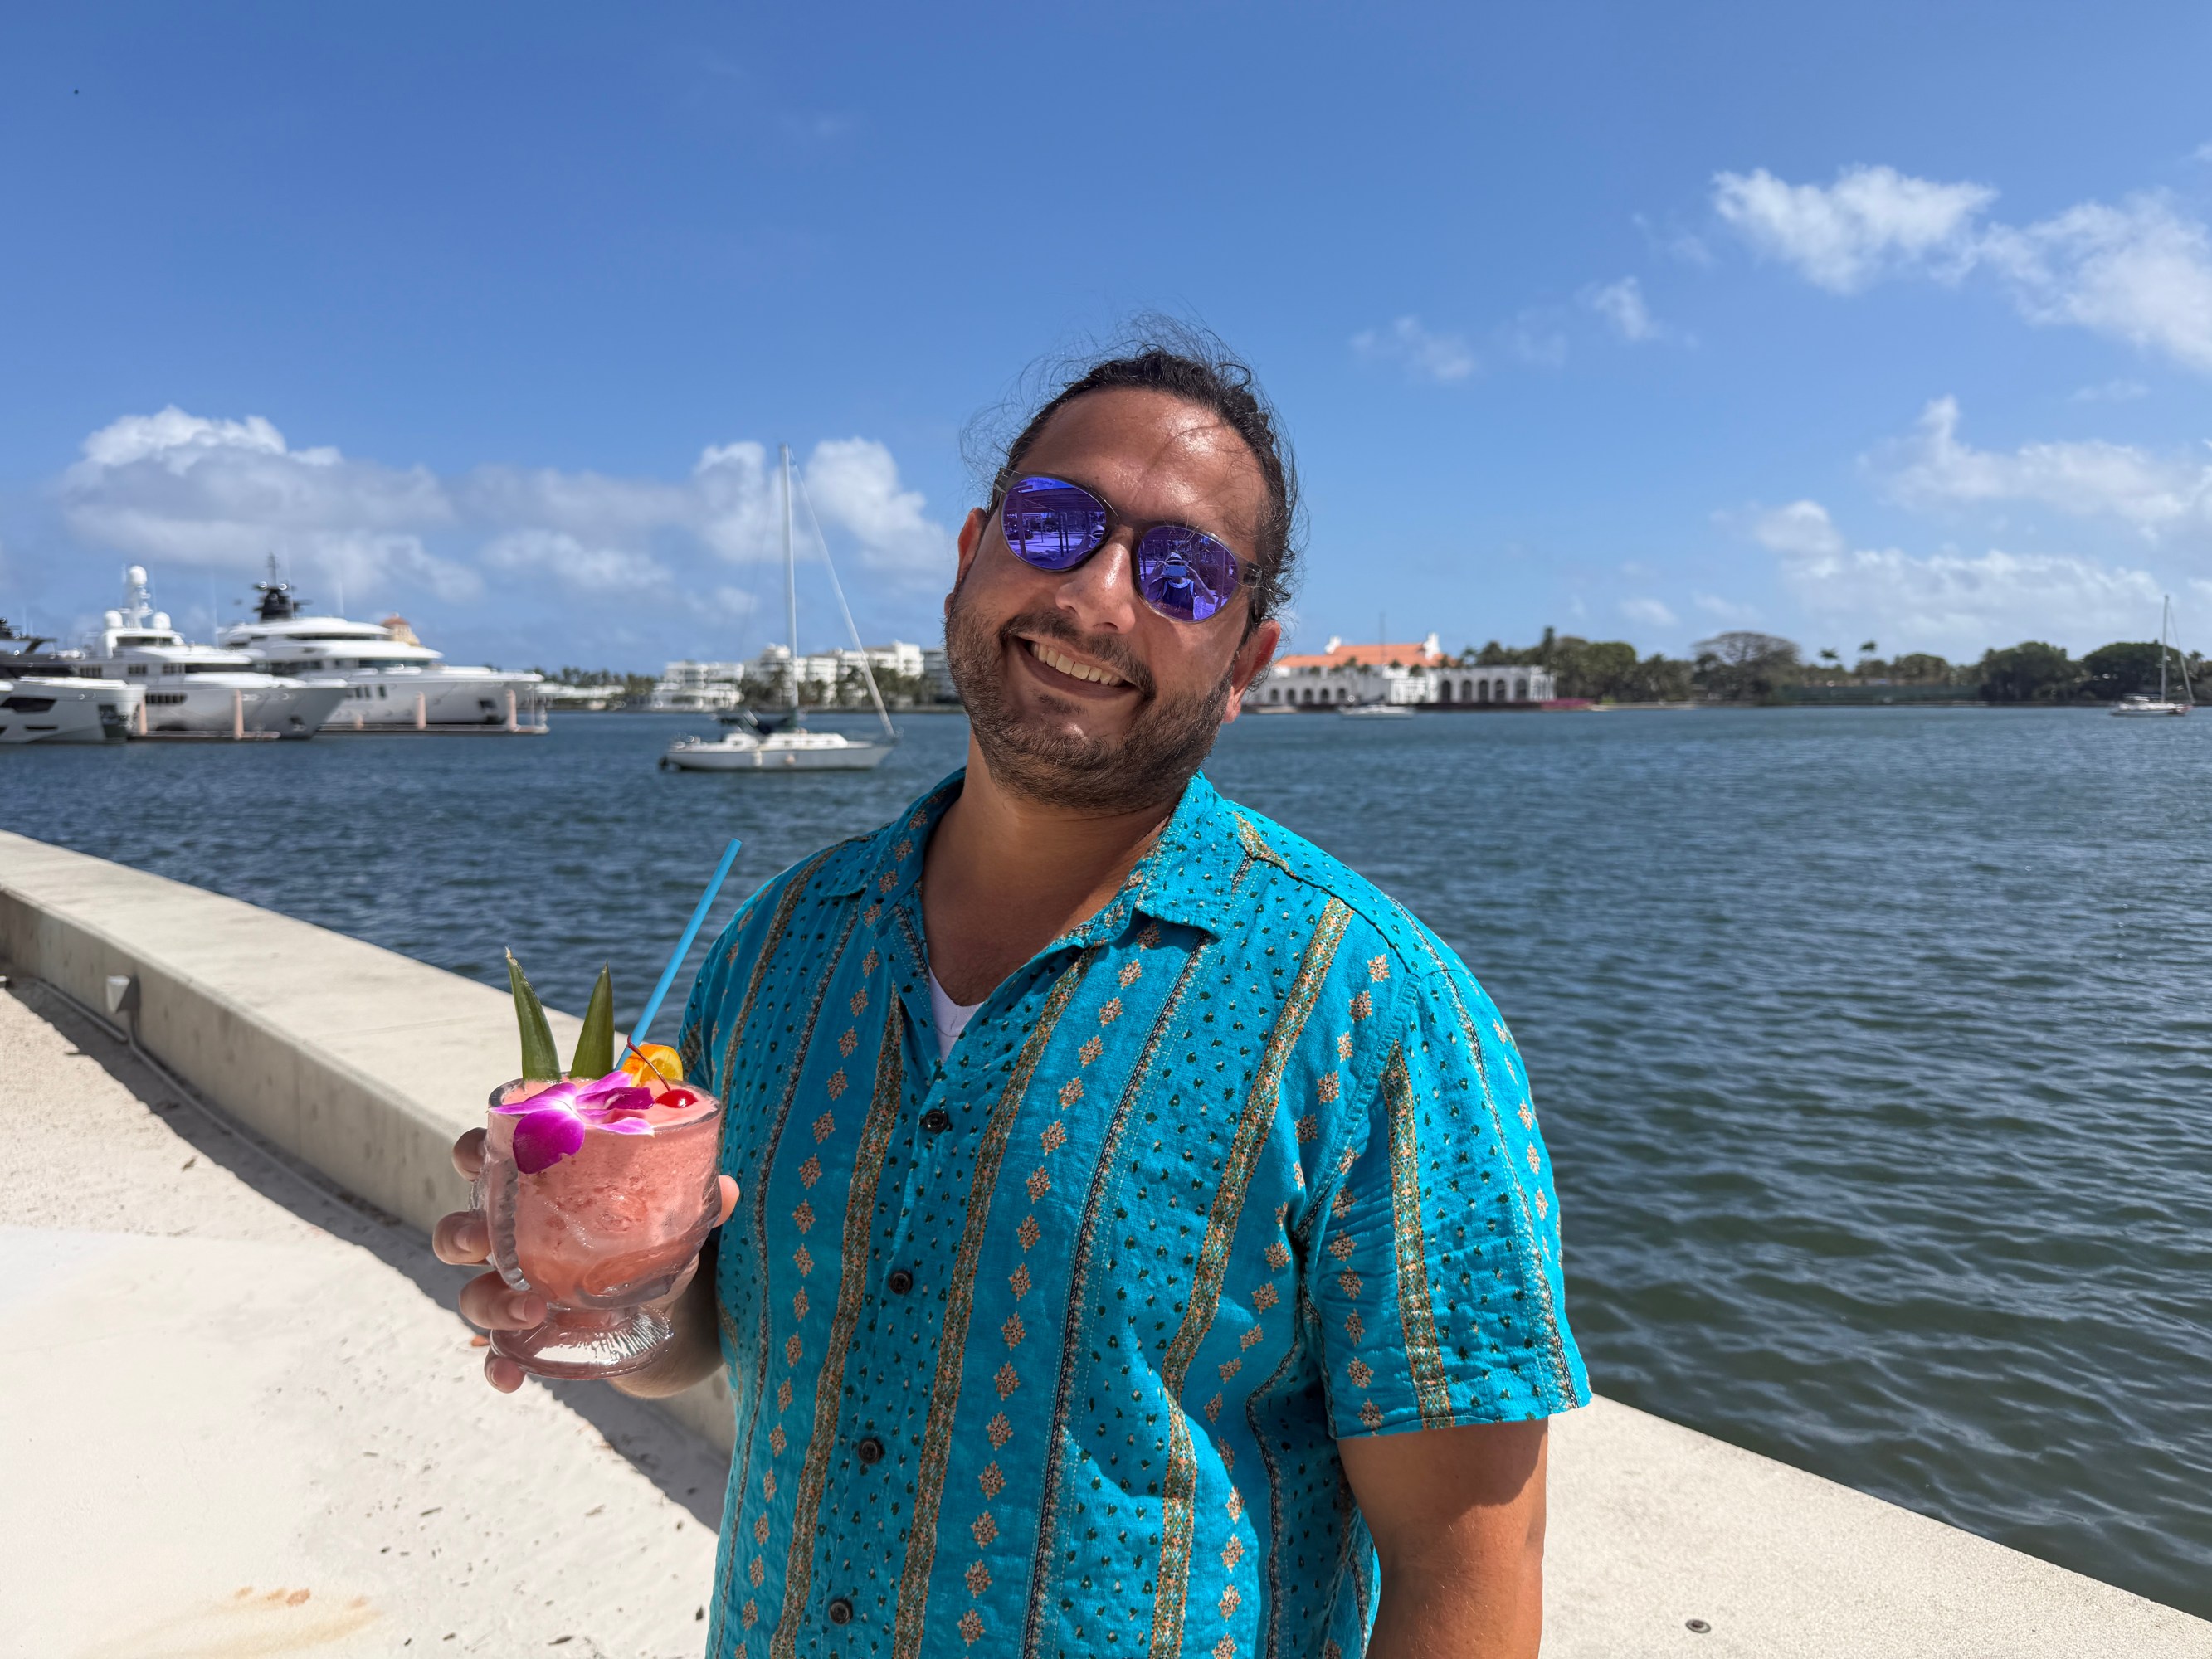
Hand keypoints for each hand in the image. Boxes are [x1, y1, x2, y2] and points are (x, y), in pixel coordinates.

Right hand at [430, 1126, 738, 1393]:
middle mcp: (509, 1238)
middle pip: (459, 1230)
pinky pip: (495, 1353)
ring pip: (472, 1294)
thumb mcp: (669, 1215)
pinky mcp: (525, 1334)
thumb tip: (727, 1189)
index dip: (470, 1153)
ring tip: (530, 1309)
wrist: (662, 1300)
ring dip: (489, 1302)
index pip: (483, 1159)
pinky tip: (511, 1378)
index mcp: (533, 1189)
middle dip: (460, 1232)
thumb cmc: (647, 1233)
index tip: (477, 1154)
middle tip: (484, 1239)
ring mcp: (511, 1289)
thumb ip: (693, 1201)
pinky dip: (497, 1366)